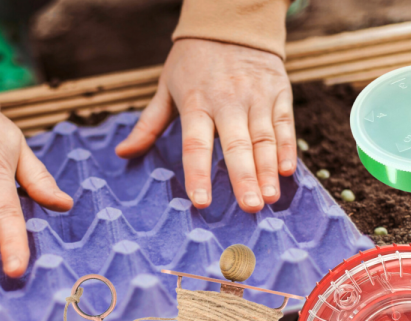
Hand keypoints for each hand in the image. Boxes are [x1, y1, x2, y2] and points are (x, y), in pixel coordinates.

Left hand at [115, 39, 296, 211]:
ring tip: (269, 198)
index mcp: (196, 103)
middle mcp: (228, 101)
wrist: (231, 22)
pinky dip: (287, 148)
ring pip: (263, 139)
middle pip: (236, 146)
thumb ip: (148, 124)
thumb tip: (122, 153)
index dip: (198, 174)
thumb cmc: (193, 61)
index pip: (195, 144)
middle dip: (243, 178)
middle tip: (249, 207)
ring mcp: (256, 96)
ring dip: (267, 171)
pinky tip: (287, 172)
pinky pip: (284, 124)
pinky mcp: (279, 91)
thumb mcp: (166, 87)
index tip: (201, 202)